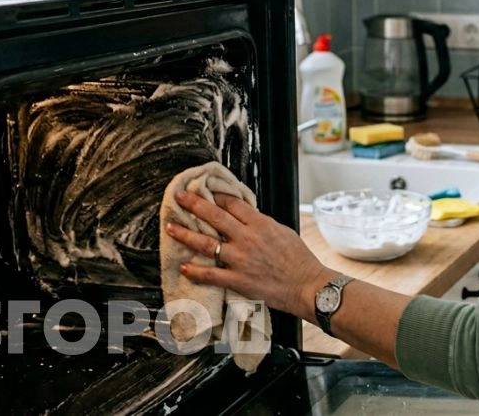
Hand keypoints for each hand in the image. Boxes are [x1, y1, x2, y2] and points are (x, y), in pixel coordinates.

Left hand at [166, 192, 337, 319]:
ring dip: (186, 234)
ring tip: (171, 227)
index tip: (207, 192)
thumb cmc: (300, 260)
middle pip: (215, 217)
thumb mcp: (284, 232)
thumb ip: (263, 225)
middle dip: (195, 204)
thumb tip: (248, 219)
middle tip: (180, 197)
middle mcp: (247, 239)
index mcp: (261, 224)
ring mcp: (240, 259)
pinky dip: (196, 271)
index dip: (218, 196)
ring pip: (207, 243)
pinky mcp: (238, 280)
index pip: (233, 204)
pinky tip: (184, 266)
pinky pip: (211, 275)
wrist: (307, 285)